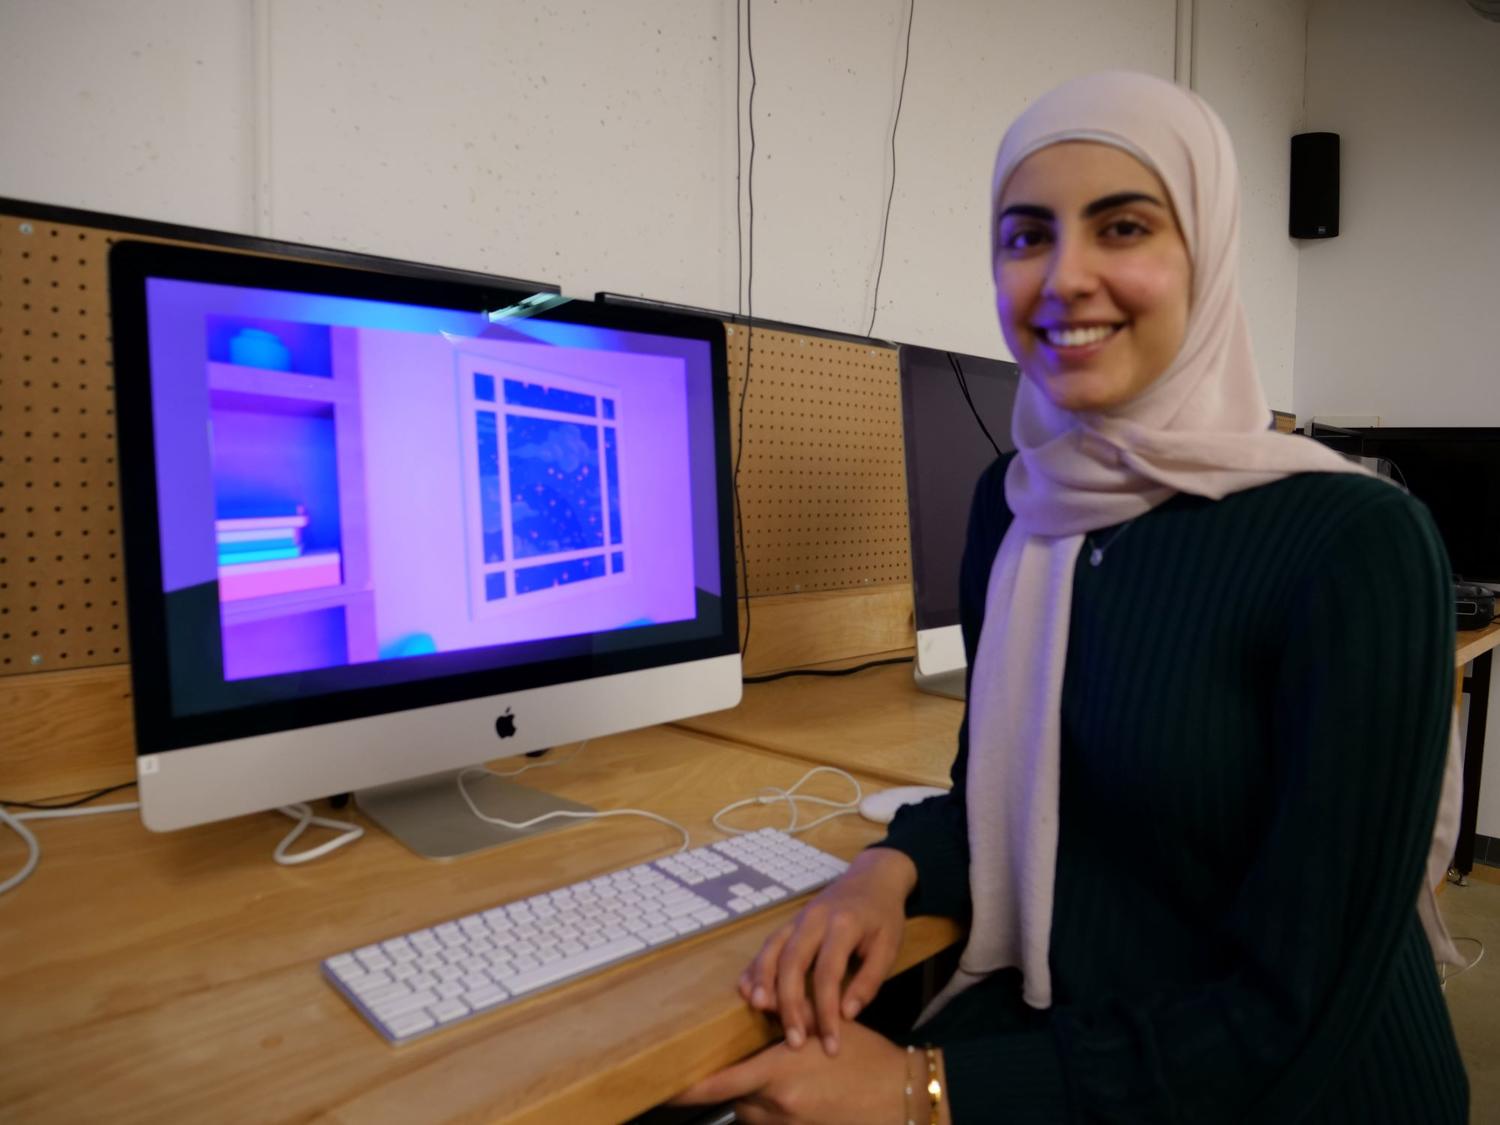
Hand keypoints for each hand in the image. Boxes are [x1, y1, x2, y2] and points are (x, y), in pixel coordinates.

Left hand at [670, 1019, 912, 1123]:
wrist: (905, 1099)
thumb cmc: (868, 1058)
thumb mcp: (825, 1027)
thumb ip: (788, 1018)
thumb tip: (757, 1004)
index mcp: (780, 1071)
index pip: (719, 1083)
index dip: (686, 1089)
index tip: (662, 1087)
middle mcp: (778, 1105)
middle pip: (733, 1100)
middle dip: (738, 1084)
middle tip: (756, 1066)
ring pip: (752, 1117)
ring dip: (757, 1101)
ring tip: (789, 1083)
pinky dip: (776, 1116)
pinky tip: (800, 1101)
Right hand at [738, 847, 915, 1055]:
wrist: (872, 878)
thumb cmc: (883, 916)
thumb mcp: (889, 947)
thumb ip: (869, 981)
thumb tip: (846, 1015)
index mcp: (843, 925)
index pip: (828, 974)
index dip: (826, 1012)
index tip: (830, 1045)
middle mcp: (814, 919)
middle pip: (792, 963)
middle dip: (790, 1004)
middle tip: (793, 1040)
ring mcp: (797, 919)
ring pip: (772, 951)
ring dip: (763, 982)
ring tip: (760, 1010)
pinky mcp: (788, 923)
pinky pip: (767, 946)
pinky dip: (754, 968)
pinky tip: (747, 990)